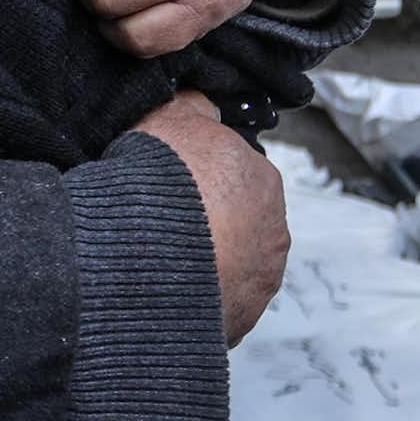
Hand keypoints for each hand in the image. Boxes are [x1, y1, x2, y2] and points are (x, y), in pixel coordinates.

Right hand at [133, 91, 287, 345]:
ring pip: (233, 267)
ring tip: (159, 262)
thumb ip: (193, 108)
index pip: (236, 176)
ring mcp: (260, 279)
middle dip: (209, 225)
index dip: (200, 180)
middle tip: (163, 226)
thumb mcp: (170, 116)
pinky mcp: (241, 317)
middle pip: (240, 224)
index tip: (170, 189)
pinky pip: (217, 304)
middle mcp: (274, 230)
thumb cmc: (158, 180)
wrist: (145, 249)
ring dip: (206, 265)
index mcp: (263, 178)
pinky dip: (196, 299)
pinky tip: (163, 291)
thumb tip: (202, 102)